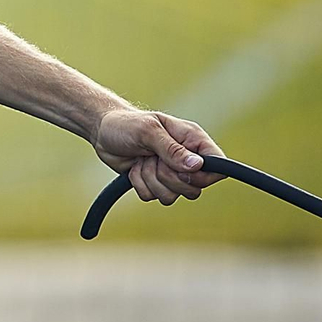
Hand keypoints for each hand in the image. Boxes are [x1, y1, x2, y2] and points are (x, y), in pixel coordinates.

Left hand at [94, 108, 224, 204]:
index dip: (205, 176)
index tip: (183, 170)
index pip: (218, 166)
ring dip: (150, 180)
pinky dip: (140, 184)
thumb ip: (172, 149)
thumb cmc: (126, 124)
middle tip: (153, 159)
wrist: (103, 132)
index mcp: (192, 140)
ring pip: (172, 196)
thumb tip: (197, 165)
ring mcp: (171, 174)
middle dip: (168, 177)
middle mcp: (186, 159)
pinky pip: (153, 197)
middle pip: (195, 188)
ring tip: (142, 160)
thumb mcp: (147, 131)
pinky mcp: (155, 184)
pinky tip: (134, 168)